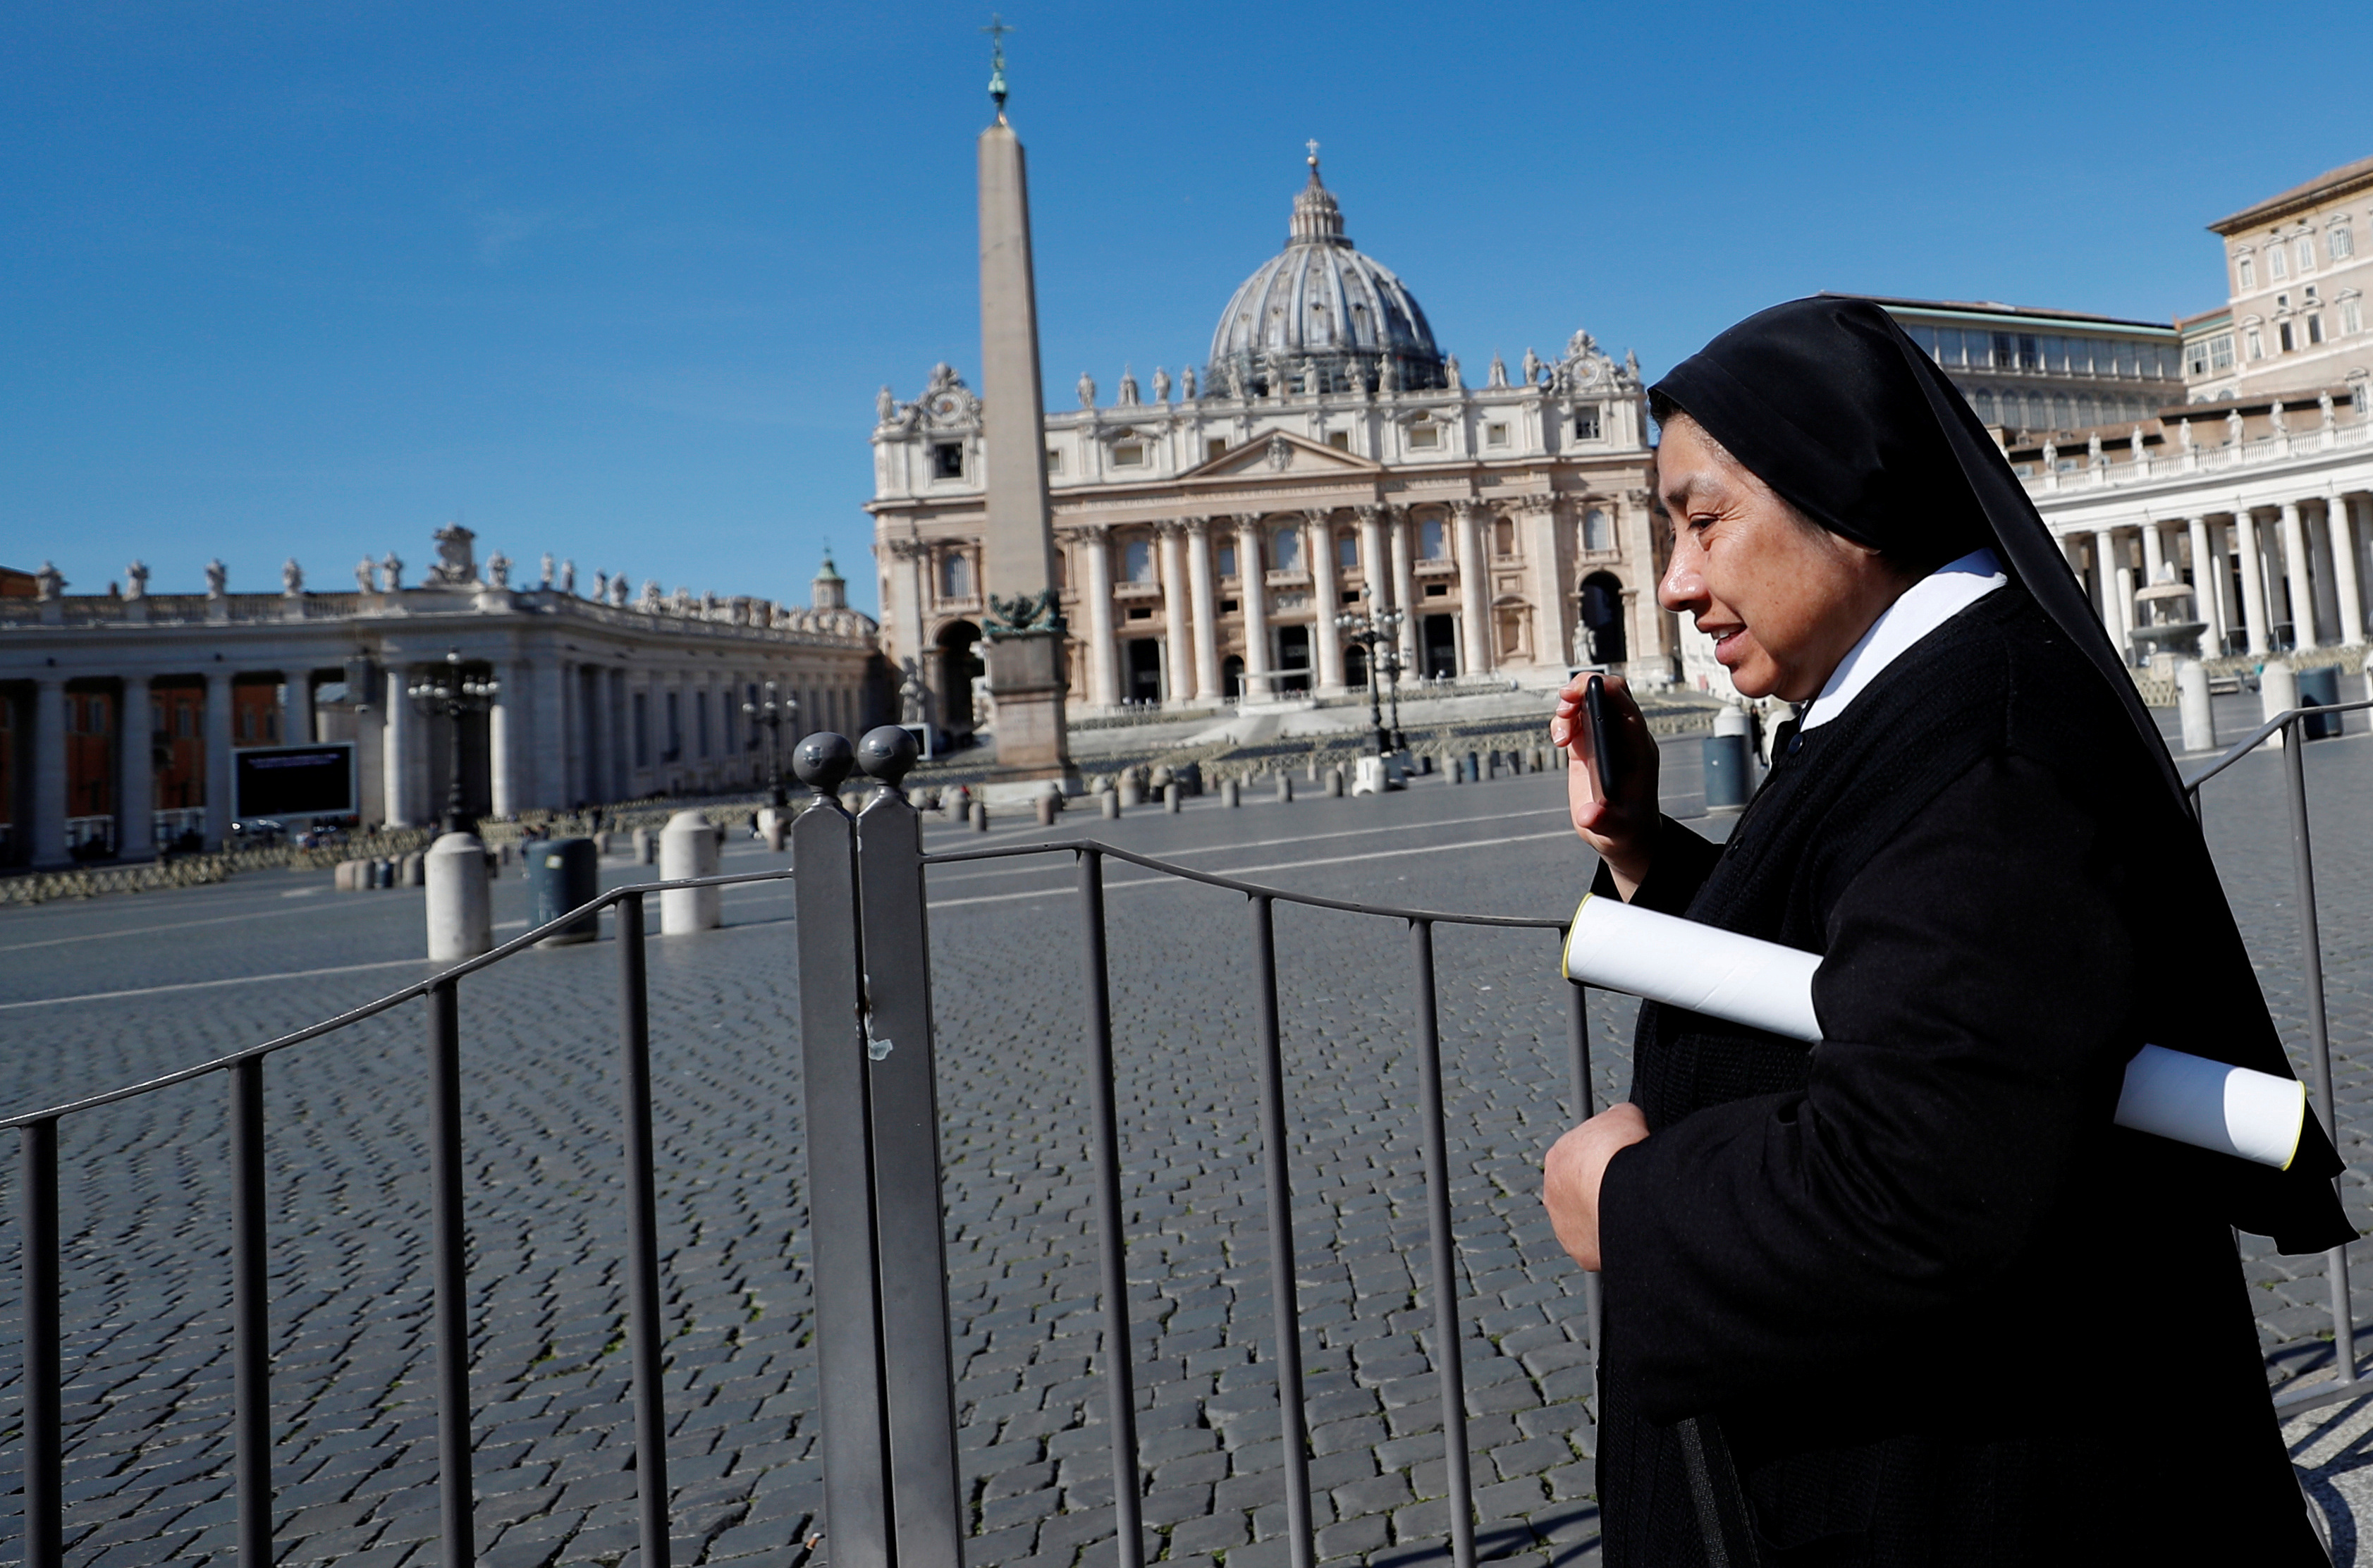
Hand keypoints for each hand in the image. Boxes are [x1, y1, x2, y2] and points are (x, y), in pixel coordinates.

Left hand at [1542, 1103, 1649, 1271]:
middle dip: (1601, 1192)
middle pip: (1579, 1193)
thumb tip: (1625, 1120)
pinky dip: (1616, 1242)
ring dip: (1607, 1219)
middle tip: (1630, 1190)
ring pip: (1587, 1222)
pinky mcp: (1581, 1252)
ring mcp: (1564, 1227)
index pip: (1579, 1160)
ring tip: (1636, 1214)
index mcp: (1558, 1159)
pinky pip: (1599, 1247)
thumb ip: (1618, 1118)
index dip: (1604, 1161)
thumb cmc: (1625, 1150)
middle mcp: (1553, 1194)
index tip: (1623, 1163)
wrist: (1631, 1193)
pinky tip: (1634, 1233)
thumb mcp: (1625, 1116)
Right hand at [1548, 674, 1660, 895]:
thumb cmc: (1625, 830)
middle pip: (1610, 692)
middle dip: (1584, 689)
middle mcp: (1623, 738)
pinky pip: (1576, 719)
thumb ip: (1604, 822)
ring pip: (1590, 701)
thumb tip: (1589, 816)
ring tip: (1560, 737)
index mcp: (1638, 749)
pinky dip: (1563, 721)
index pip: (1626, 705)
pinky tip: (1559, 741)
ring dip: (1570, 707)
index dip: (1604, 691)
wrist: (1621, 835)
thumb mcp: (1617, 831)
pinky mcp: (1588, 746)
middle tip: (1564, 705)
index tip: (1578, 695)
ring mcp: (1606, 739)